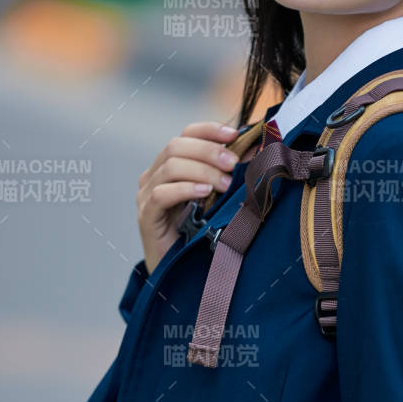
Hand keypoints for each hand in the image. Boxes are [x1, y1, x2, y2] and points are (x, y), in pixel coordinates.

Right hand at [136, 121, 240, 273]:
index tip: (234, 134)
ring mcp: (146, 195)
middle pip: (176, 146)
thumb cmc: (201, 232)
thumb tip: (256, 151)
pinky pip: (162, 194)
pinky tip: (204, 193)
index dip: (209, 130)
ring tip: (225, 184)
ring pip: (170, 167)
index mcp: (170, 165)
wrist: (179, 272)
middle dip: (209, 151)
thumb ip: (229, 174)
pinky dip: (185, 189)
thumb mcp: (218, 198)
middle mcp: (154, 175)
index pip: (186, 134)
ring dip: (202, 171)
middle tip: (233, 165)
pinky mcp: (146, 216)